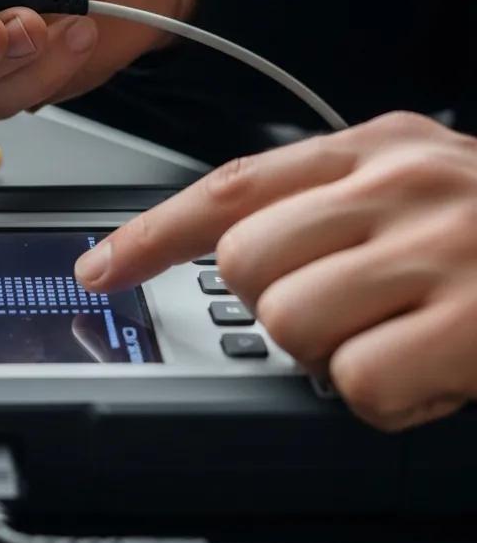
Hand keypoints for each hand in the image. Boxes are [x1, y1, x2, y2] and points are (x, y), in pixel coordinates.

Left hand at [75, 112, 476, 430]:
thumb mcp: (408, 180)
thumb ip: (322, 202)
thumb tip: (227, 250)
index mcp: (371, 147)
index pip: (229, 187)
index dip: (151, 233)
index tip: (103, 269)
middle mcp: (398, 185)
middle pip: (244, 264)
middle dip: (274, 305)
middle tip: (339, 310)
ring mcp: (440, 250)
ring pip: (291, 321)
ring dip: (332, 352)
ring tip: (393, 337)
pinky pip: (364, 381)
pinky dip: (387, 395)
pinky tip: (430, 371)